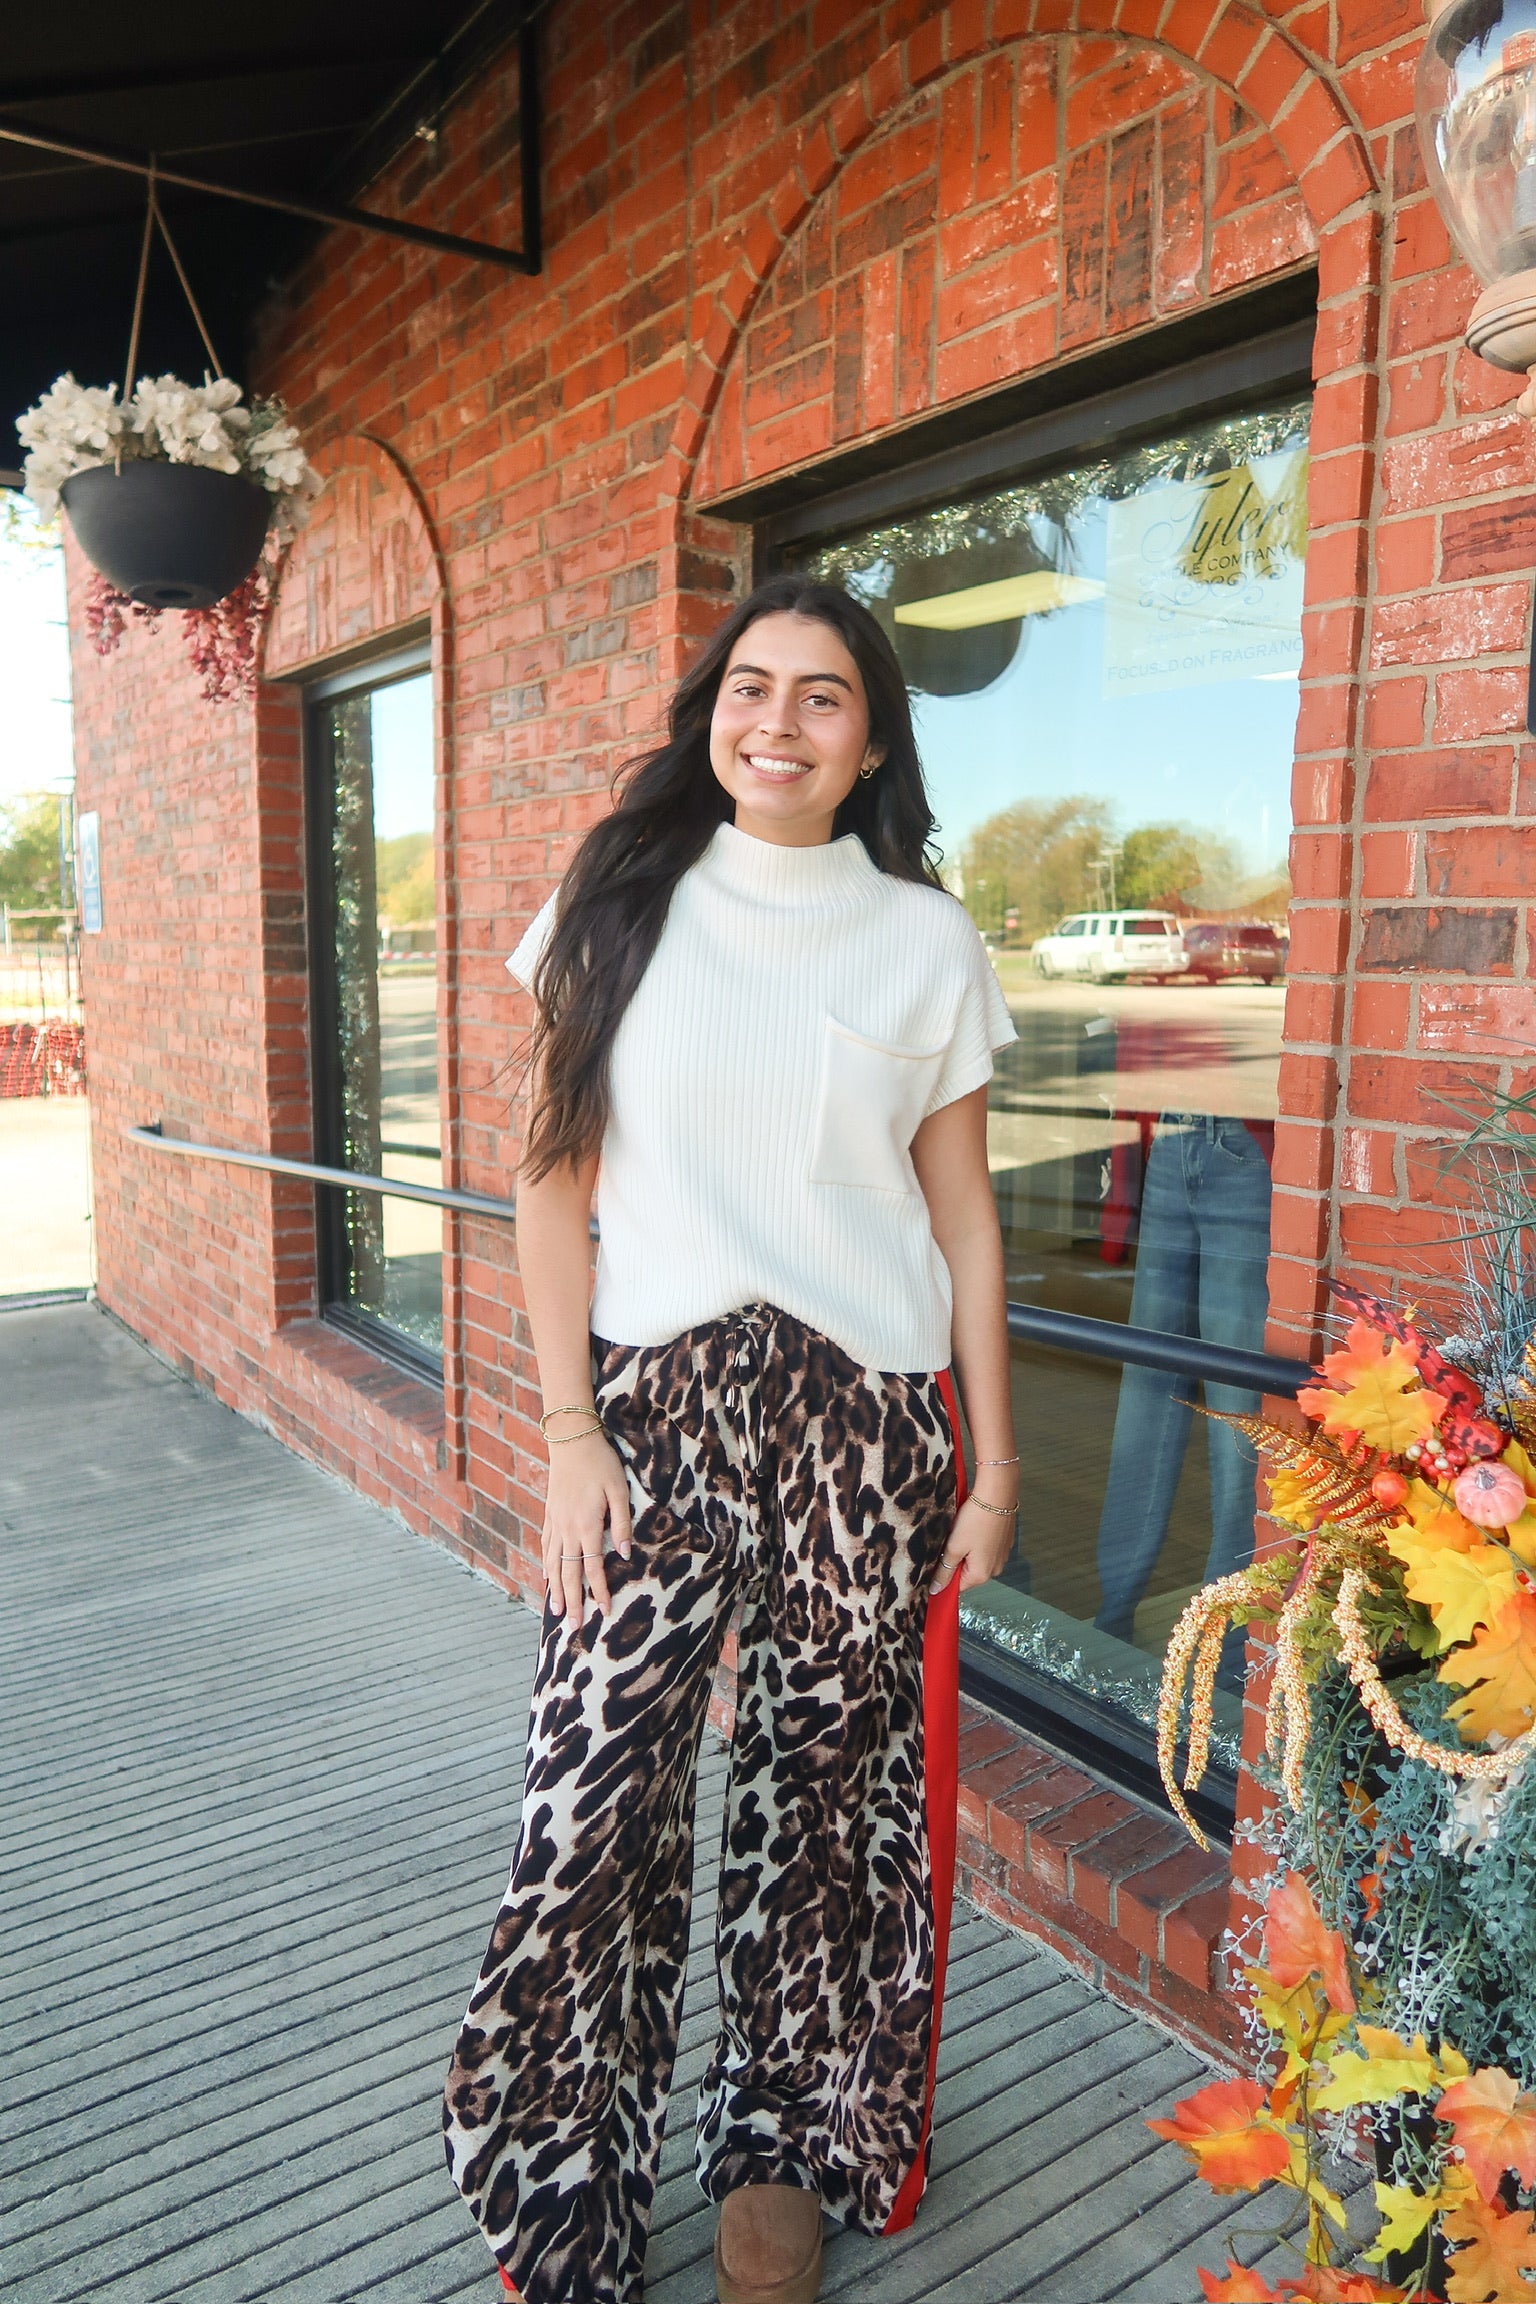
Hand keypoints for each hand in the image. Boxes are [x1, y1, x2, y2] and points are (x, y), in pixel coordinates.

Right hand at [541, 1430, 632, 1625]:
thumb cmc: (601, 1463)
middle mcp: (567, 1528)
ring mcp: (555, 1523)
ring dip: (556, 1590)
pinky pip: (545, 1547)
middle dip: (572, 1601)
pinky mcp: (549, 1515)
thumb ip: (623, 1523)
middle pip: (568, 1572)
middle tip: (574, 1627)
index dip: (599, 1591)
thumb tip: (625, 1553)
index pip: (592, 1567)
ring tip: (557, 1612)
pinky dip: (545, 1566)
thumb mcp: (619, 1490)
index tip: (604, 1611)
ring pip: (553, 1563)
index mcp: (586, 1525)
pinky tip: (546, 1578)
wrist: (571, 1440)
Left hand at [930, 1495, 1016, 1593]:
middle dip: (955, 1561)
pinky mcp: (1004, 1542)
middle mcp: (995, 1569)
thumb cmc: (975, 1519)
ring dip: (965, 1550)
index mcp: (981, 1574)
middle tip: (948, 1543)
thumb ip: (944, 1571)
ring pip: (976, 1559)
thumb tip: (936, 1590)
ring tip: (960, 1532)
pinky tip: (972, 1527)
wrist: (997, 1494)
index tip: (935, 1564)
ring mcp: (1002, 1555)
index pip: (957, 1587)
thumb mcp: (953, 1547)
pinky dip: (977, 1541)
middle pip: (967, 1573)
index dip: (944, 1577)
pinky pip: (985, 1548)